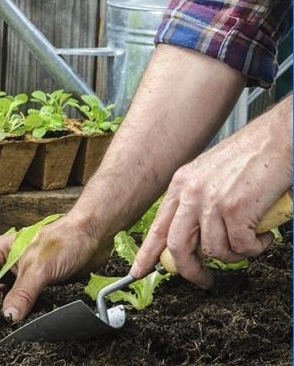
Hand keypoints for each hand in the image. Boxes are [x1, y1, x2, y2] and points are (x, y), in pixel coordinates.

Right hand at [0, 217, 111, 320]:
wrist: (93, 236)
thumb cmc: (64, 240)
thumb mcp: (39, 268)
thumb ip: (22, 293)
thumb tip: (7, 317)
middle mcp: (6, 264)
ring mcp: (20, 275)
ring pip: (4, 297)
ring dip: (2, 310)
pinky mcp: (35, 286)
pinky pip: (21, 302)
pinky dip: (19, 312)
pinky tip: (19, 321)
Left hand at [131, 107, 290, 287]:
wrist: (279, 138)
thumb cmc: (252, 156)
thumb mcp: (210, 175)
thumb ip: (197, 202)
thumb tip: (196, 237)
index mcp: (181, 184)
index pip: (158, 227)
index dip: (147, 253)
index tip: (139, 271)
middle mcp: (191, 192)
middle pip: (178, 246)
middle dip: (190, 270)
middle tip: (204, 280)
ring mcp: (212, 201)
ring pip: (214, 251)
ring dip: (235, 255)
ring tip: (249, 242)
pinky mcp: (236, 209)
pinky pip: (241, 247)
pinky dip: (255, 247)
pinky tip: (263, 235)